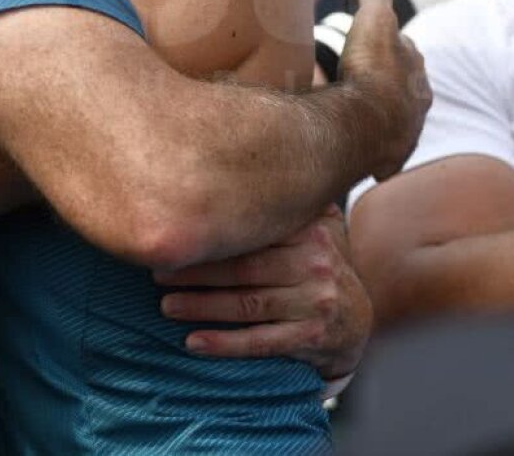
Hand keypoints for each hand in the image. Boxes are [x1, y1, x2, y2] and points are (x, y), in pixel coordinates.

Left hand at [156, 205, 371, 380]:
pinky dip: (224, 343)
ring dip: (201, 306)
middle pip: (243, 268)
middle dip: (196, 272)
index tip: (172, 236)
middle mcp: (315, 265)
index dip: (209, 236)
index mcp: (308, 232)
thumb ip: (279, 204)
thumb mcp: (309, 229)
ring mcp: (316, 303)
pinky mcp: (311, 338)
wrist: (355, 319)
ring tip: (167, 306)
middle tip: (157, 273)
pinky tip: (194, 342)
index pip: (253, 232)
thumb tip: (218, 170)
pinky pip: (260, 341)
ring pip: (247, 305)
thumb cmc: (311, 267)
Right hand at [338, 0, 431, 180]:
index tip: (378, 44)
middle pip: (406, 88)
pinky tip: (364, 156)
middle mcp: (417, 103)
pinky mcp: (389, 158)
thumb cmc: (371, 71)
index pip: (407, 52)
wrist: (366, 124)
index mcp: (414, 70)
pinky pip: (384, 156)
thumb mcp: (373, 20)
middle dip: (392, 84)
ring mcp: (405, 132)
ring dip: (383, 119)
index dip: (393, 46)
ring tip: (363, 117)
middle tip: (368, 81)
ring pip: (398, 122)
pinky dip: (376, 155)